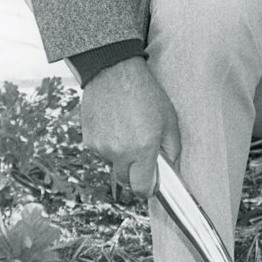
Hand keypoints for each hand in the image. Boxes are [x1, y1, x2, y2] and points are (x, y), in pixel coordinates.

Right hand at [80, 57, 180, 197]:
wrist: (114, 72)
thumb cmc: (146, 94)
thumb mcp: (169, 120)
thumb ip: (172, 149)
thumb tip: (170, 168)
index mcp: (143, 149)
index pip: (141, 187)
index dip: (147, 189)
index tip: (151, 186)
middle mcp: (119, 152)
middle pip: (125, 181)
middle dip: (135, 176)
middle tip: (143, 159)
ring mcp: (101, 146)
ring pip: (113, 165)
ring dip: (121, 158)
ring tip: (129, 133)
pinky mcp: (89, 139)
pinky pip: (101, 152)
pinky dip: (109, 146)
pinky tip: (116, 126)